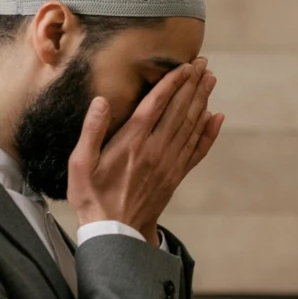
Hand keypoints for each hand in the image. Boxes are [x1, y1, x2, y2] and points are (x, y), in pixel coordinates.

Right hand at [68, 61, 223, 236]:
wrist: (116, 233)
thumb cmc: (92, 197)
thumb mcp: (80, 164)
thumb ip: (92, 130)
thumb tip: (101, 101)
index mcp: (132, 142)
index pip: (157, 103)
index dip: (173, 82)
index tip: (185, 65)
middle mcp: (156, 149)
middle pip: (180, 110)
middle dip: (192, 84)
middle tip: (203, 64)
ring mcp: (169, 163)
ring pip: (191, 125)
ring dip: (202, 101)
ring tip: (210, 81)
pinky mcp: (176, 176)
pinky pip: (197, 150)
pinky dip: (208, 132)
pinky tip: (216, 118)